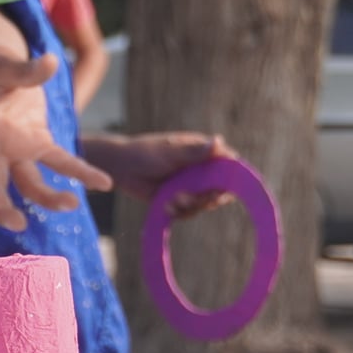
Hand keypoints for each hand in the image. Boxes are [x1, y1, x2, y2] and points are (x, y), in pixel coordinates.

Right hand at [0, 11, 110, 232]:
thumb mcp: (4, 65)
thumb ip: (25, 71)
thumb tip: (49, 62)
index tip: (8, 215)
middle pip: (2, 186)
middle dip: (7, 210)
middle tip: (21, 225)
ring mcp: (19, 149)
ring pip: (32, 183)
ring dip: (50, 197)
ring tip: (74, 204)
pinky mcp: (39, 143)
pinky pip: (61, 162)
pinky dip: (80, 172)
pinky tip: (104, 182)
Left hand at [85, 131, 236, 216]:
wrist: (121, 168)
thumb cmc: (145, 153)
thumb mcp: (171, 152)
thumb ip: (196, 151)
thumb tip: (219, 141)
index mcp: (201, 152)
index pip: (227, 164)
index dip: (231, 177)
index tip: (225, 187)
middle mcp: (200, 169)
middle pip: (220, 188)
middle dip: (209, 197)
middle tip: (194, 198)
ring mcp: (190, 186)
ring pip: (205, 203)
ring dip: (191, 205)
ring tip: (174, 199)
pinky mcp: (179, 200)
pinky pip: (189, 212)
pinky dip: (179, 211)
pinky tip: (167, 206)